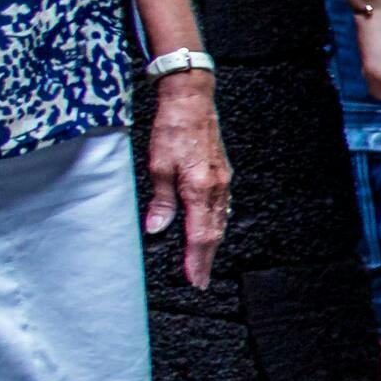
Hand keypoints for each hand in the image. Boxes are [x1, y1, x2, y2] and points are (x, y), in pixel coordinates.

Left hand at [141, 74, 226, 289]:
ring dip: (211, 244)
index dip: (197, 260)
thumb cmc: (173, 128)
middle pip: (214, 233)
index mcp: (200, 188)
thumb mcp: (157, 165)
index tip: (195, 280)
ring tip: (204, 261)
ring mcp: (222, 181)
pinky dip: (216, 224)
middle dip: (207, 259)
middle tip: (201, 280)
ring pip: (220, 221)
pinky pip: (222, 207)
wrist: (192, 100)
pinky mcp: (222, 174)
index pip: (200, 235)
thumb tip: (157, 228)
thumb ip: (161, 200)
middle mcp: (216, 188)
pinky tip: (212, 228)